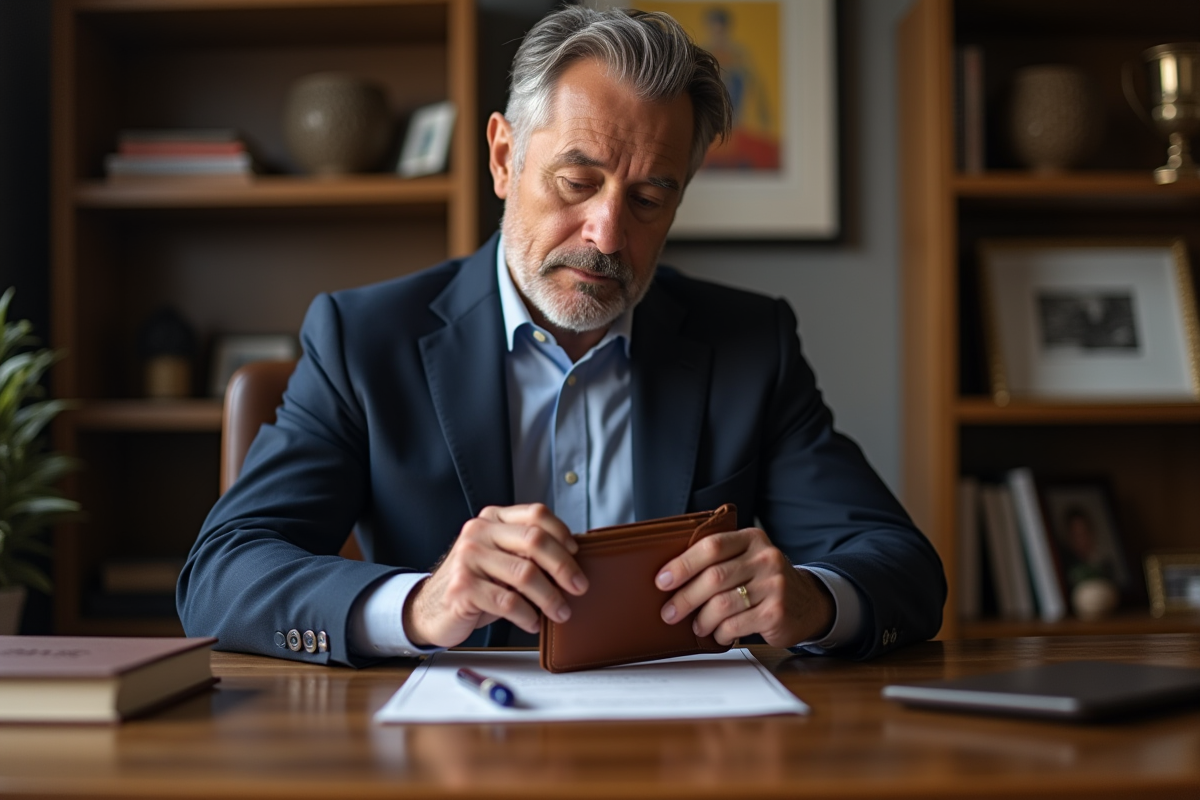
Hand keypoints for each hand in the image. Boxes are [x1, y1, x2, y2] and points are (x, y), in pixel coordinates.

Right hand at [403, 504, 588, 647]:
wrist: (431, 608)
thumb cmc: (478, 584)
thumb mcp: (502, 560)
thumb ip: (527, 553)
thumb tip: (574, 560)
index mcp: (492, 519)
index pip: (536, 514)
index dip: (562, 533)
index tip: (577, 554)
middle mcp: (478, 532)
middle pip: (534, 540)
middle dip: (564, 566)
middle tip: (579, 587)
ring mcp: (468, 558)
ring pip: (524, 574)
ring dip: (550, 598)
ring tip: (561, 613)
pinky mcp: (463, 587)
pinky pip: (507, 602)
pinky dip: (527, 615)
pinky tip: (533, 623)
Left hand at [655, 528, 833, 646]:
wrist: (808, 602)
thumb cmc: (763, 581)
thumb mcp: (747, 560)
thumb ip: (718, 560)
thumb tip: (670, 578)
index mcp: (752, 539)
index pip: (712, 546)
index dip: (683, 564)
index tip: (662, 580)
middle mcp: (766, 558)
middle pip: (714, 577)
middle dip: (685, 598)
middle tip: (669, 613)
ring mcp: (774, 585)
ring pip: (723, 604)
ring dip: (702, 619)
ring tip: (696, 626)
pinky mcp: (777, 612)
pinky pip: (737, 624)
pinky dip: (721, 632)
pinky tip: (718, 633)